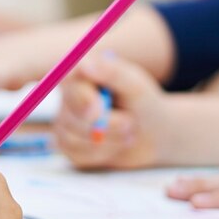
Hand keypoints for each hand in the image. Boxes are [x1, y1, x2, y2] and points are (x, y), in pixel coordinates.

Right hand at [54, 54, 168, 169]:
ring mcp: (66, 121)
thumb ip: (112, 72)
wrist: (153, 134)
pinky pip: (77, 154)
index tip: (98, 112)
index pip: (67, 82)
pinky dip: (102, 154)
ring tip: (128, 133)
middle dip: (106, 125)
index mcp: (81, 74)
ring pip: (73, 137)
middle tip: (130, 123)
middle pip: (71, 114)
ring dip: (108, 140)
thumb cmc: (144, 103)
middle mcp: (68, 96)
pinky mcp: (68, 145)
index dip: (80, 99)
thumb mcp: (136, 85)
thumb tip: (83, 64)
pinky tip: (115, 145)